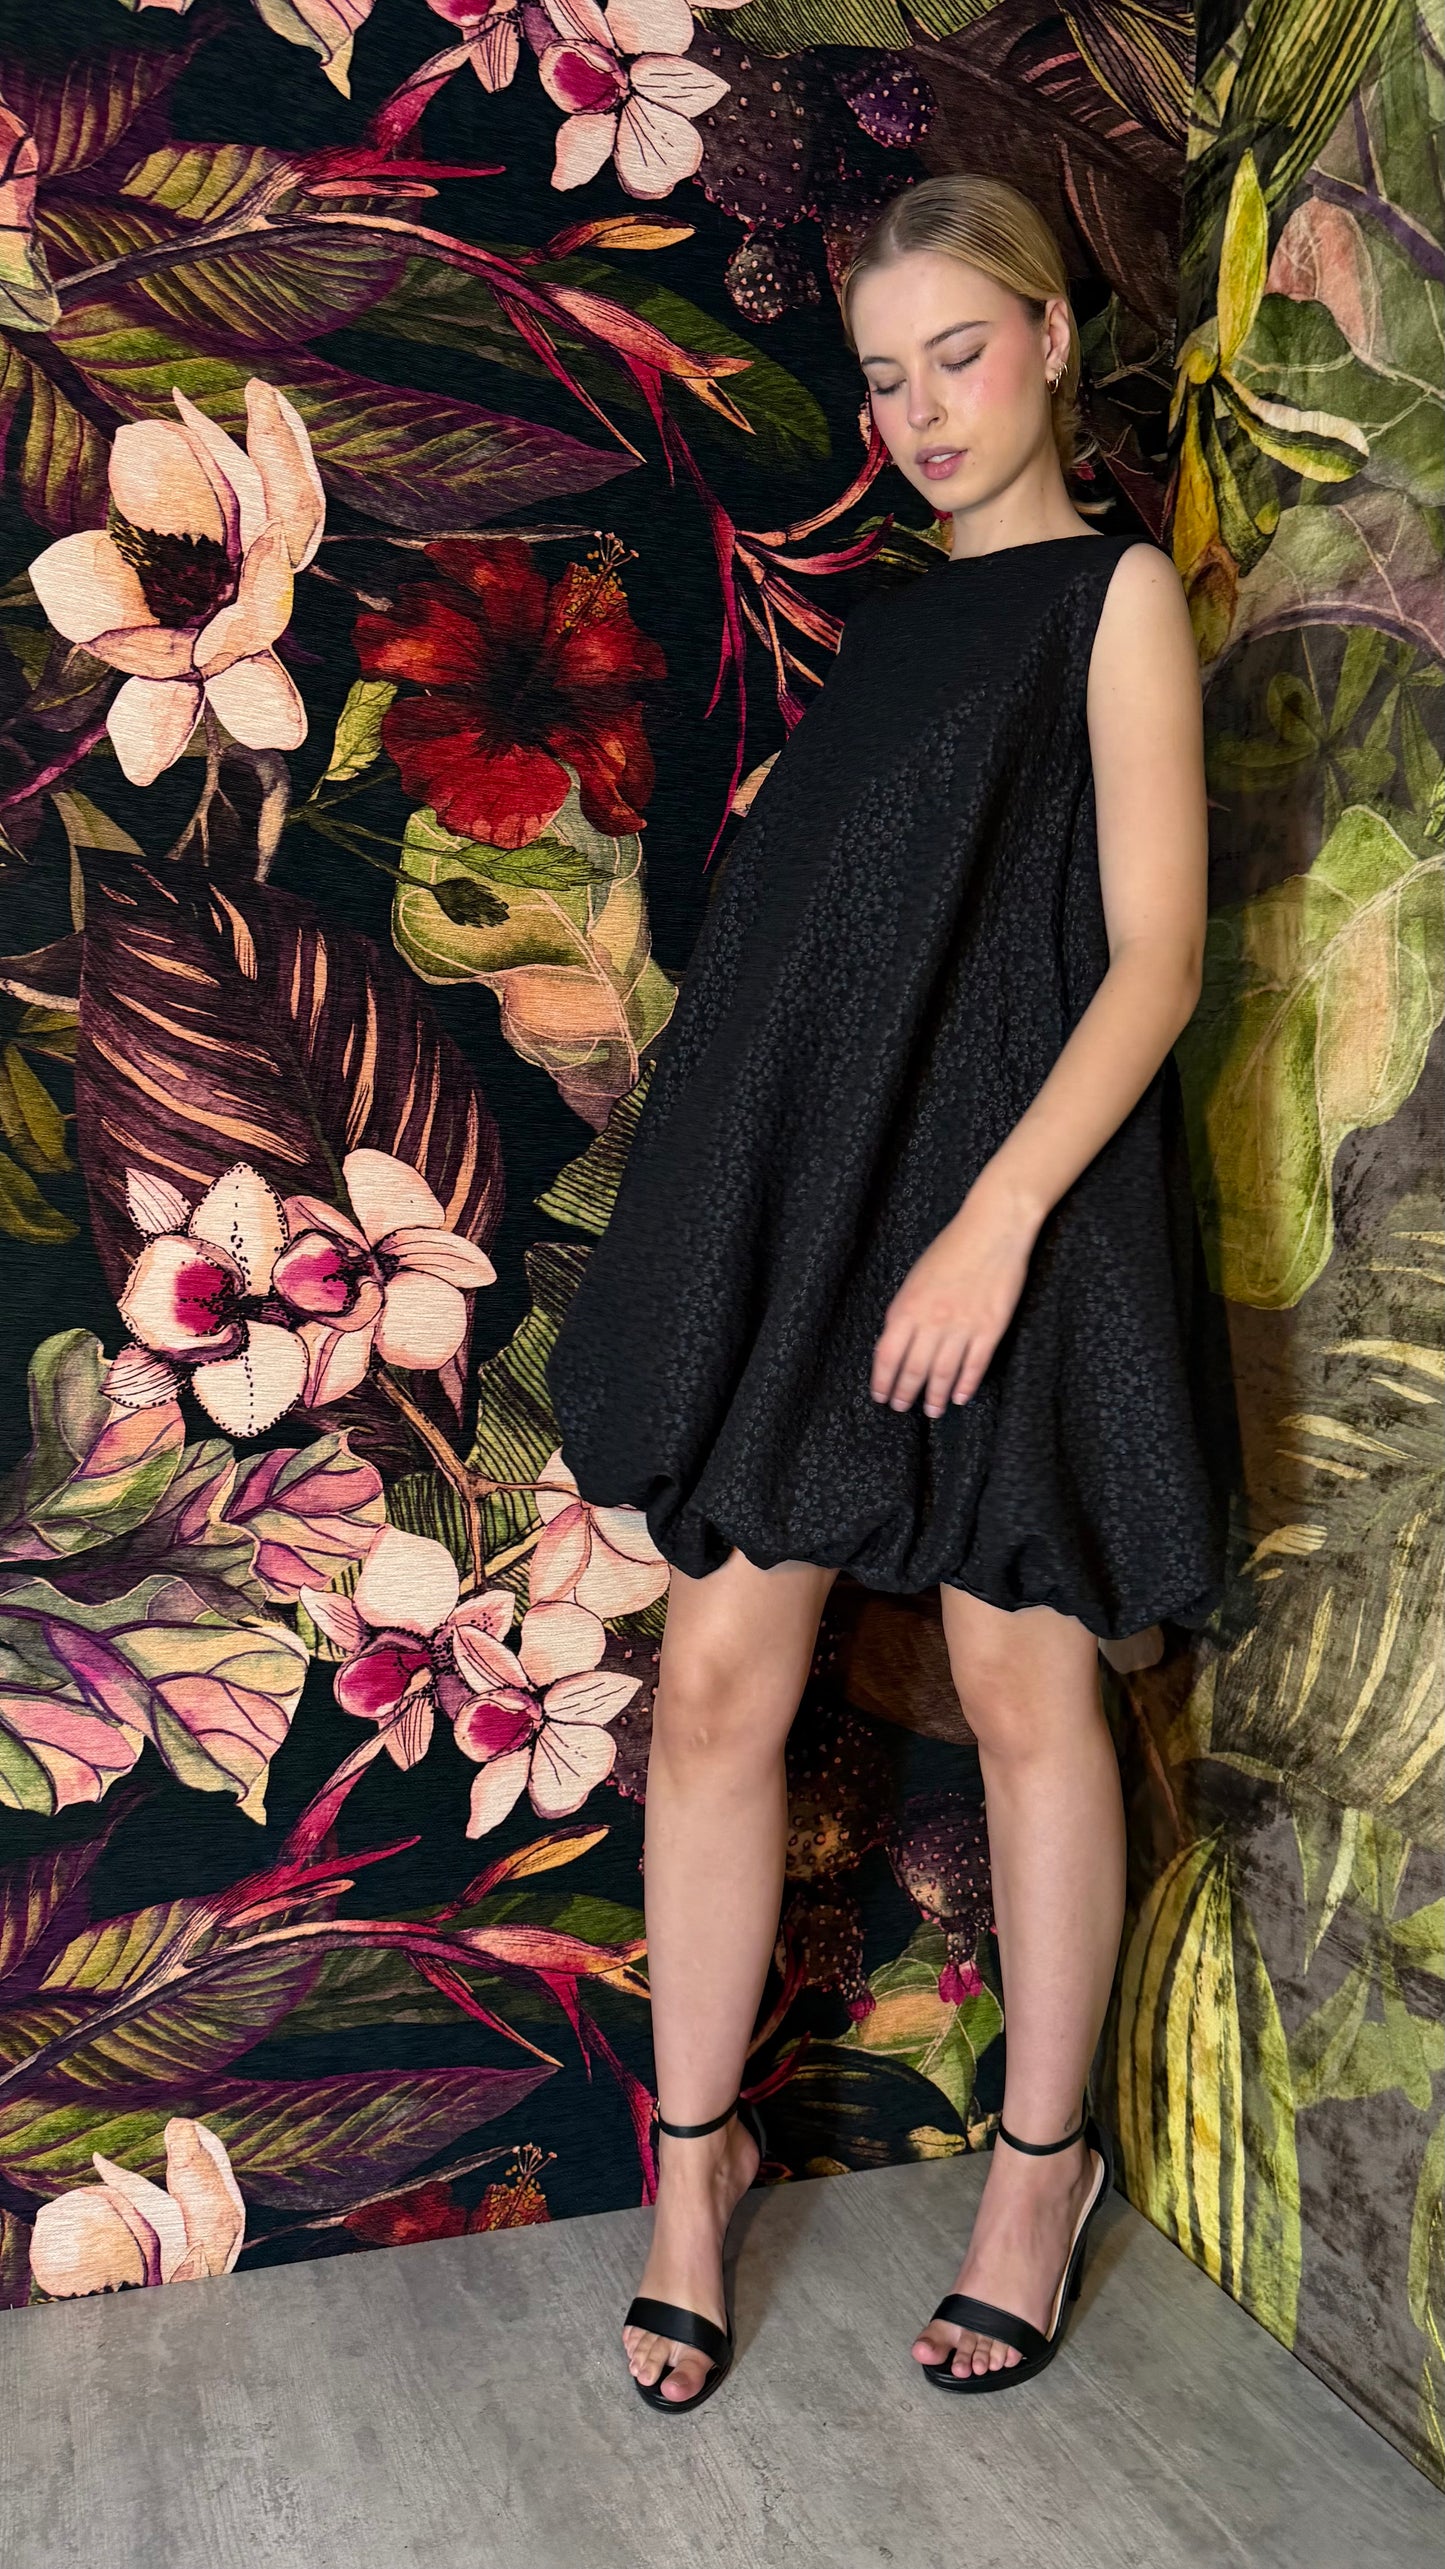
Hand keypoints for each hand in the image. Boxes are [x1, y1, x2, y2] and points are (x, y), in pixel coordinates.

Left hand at [870, 1173, 1041, 1415]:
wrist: (992, 1229)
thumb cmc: (951, 1248)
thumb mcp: (915, 1278)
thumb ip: (905, 1311)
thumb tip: (896, 1342)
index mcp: (908, 1307)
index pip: (887, 1356)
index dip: (882, 1381)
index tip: (880, 1395)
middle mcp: (932, 1321)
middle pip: (914, 1370)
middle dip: (905, 1394)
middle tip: (901, 1408)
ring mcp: (962, 1326)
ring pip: (943, 1374)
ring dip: (935, 1397)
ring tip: (932, 1410)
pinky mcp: (990, 1328)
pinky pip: (975, 1365)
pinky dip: (966, 1385)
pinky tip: (960, 1397)